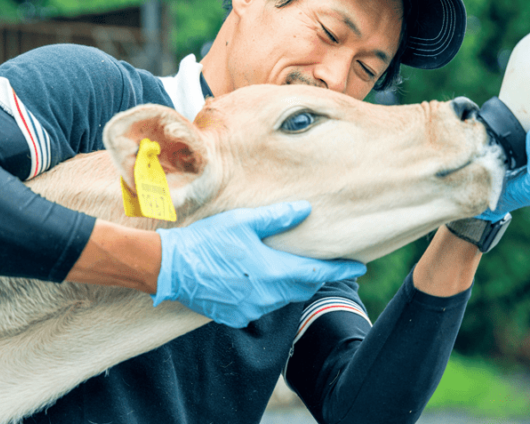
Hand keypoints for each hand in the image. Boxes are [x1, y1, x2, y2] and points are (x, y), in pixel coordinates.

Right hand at [152, 200, 365, 327]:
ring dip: (290, 284)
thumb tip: (306, 210)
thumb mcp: (242, 222)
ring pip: (281, 297)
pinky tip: (258, 279)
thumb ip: (277, 218)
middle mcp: (266, 296)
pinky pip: (260, 306)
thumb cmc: (206, 241)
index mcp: (272, 272)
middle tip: (327, 264)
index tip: (359, 266)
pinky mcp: (234, 317)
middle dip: (316, 276)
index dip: (340, 269)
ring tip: (292, 268)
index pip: (316, 273)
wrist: (170, 268)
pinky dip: (266, 293)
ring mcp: (250, 310)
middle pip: (301, 287)